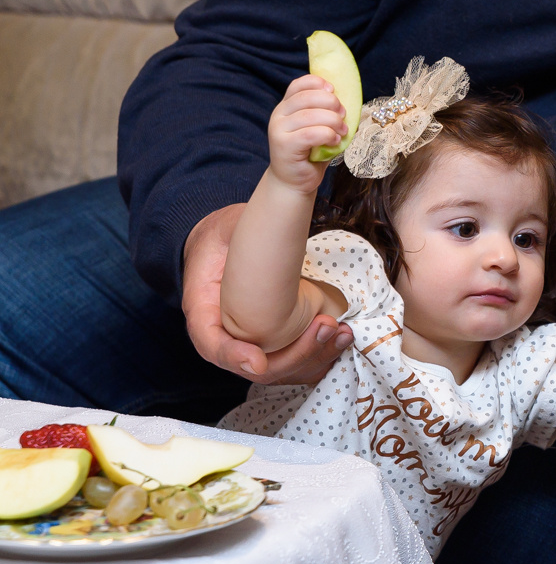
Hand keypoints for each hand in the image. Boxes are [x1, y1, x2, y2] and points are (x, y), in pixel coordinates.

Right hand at [183, 203, 353, 382]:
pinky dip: (320, 357)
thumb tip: (285, 194)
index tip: (258, 359)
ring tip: (342, 333)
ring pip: (282, 369)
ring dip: (314, 357)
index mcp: (204, 308)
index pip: (210, 344)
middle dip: (294, 354)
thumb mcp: (229, 224)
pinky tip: (343, 337)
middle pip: (257, 366)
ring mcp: (253, 343)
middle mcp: (227, 334)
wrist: (229, 245)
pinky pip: (297, 363)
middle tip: (325, 325)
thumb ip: (243, 223)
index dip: (233, 356)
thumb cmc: (227, 235)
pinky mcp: (276, 343)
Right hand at [268, 74, 347, 191]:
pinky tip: (335, 141)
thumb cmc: (310, 153)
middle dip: (331, 103)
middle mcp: (279, 115)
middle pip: (306, 97)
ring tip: (342, 130)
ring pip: (310, 116)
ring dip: (333, 121)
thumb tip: (347, 98)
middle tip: (343, 114)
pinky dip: (327, 135)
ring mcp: (278, 130)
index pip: (298, 85)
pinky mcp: (284, 145)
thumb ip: (324, 112)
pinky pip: (310, 134)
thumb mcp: (318, 127)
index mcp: (286, 106)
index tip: (334, 90)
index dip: (317, 83)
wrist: (294, 181)